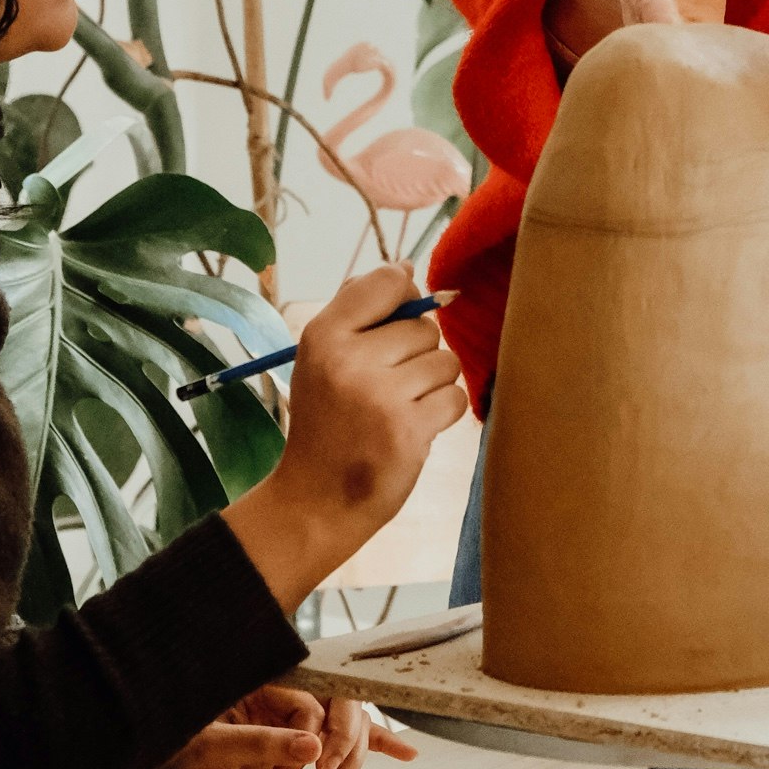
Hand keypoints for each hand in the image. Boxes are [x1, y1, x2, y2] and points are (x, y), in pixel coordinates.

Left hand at [148, 688, 416, 768]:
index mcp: (264, 680)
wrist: (159, 763)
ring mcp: (294, 713)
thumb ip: (262, 741)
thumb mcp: (213, 745)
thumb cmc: (177, 746)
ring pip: (348, 723)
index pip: (313, 700)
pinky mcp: (298, 736)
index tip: (314, 767)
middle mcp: (285, 691)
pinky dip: (374, 745)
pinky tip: (405, 753)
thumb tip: (313, 744)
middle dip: (344, 745)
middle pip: (339, 706)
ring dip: (355, 754)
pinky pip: (344, 736)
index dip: (319, 734)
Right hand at [221, 263, 466, 611]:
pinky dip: (442, 413)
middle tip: (387, 386)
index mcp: (323, 335)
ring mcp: (380, 397)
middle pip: (424, 327)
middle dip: (417, 354)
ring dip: (432, 385)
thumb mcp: (320, 358)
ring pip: (444, 362)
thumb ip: (357, 308)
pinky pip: (454, 397)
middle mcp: (349, 360)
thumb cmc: (325, 423)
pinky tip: (413, 428)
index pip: (387, 281)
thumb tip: (408, 268)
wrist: (315, 501)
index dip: (405, 295)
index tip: (397, 319)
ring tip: (400, 408)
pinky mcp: (409, 431)